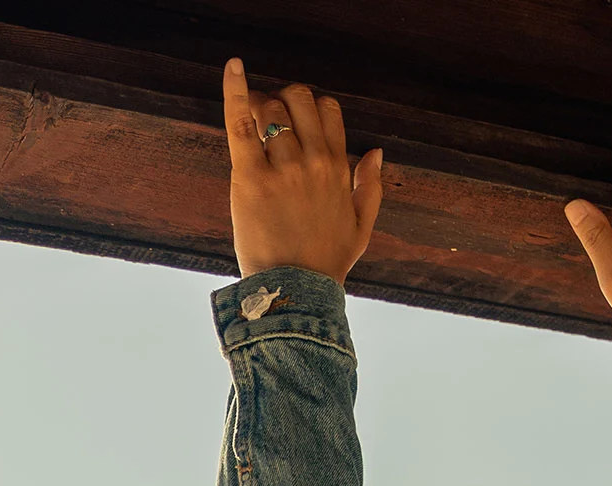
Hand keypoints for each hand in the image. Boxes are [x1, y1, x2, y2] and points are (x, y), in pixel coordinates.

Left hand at [222, 57, 383, 282]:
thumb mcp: (361, 227)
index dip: (309, 108)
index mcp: (340, 168)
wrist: (297, 292)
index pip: (328, 110)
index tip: (295, 123)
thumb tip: (377, 151)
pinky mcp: (251, 178)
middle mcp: (315, 162)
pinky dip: (234, 91)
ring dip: (257, 108)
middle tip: (268, 122)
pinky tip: (233, 67)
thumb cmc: (325, 262)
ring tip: (250, 125)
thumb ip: (371, 186)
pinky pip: (240, 122)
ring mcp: (284, 168)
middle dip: (282, 101)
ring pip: (270, 109)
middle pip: (298, 100)